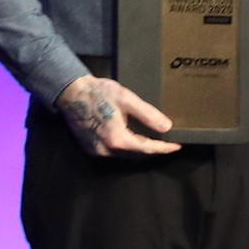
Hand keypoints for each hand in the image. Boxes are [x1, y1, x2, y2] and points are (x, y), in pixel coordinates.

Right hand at [56, 73, 179, 157]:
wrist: (71, 93)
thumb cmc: (100, 93)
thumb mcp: (127, 99)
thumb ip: (147, 114)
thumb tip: (167, 127)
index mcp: (118, 139)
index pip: (147, 149)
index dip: (163, 148)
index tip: (177, 146)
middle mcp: (107, 150)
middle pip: (136, 155)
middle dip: (152, 150)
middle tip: (166, 144)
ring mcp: (97, 152)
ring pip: (124, 156)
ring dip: (138, 150)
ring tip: (152, 142)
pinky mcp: (90, 149)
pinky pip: (113, 153)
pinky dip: (125, 149)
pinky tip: (130, 140)